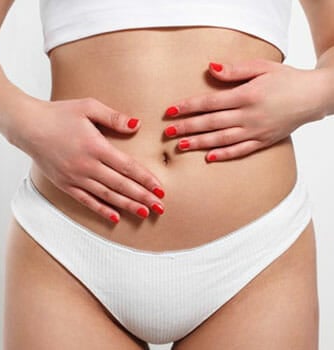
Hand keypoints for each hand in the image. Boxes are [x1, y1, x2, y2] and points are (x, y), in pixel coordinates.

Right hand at [10, 97, 165, 222]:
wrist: (27, 126)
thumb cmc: (59, 114)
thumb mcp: (88, 107)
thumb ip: (114, 117)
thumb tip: (137, 125)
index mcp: (96, 147)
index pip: (128, 167)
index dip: (146, 179)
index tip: (160, 189)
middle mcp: (87, 166)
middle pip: (121, 185)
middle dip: (143, 197)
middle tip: (160, 207)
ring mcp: (75, 177)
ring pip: (107, 196)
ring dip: (127, 205)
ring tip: (144, 213)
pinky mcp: (65, 185)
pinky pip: (86, 201)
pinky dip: (102, 210)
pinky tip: (115, 217)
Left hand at [163, 58, 326, 161]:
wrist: (314, 96)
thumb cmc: (286, 79)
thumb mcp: (262, 67)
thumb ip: (235, 70)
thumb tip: (210, 69)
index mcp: (246, 96)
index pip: (210, 102)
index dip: (188, 107)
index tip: (171, 111)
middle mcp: (248, 116)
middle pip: (211, 123)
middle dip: (187, 127)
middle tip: (167, 133)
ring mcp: (255, 131)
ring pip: (222, 139)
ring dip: (200, 143)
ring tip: (181, 147)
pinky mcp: (263, 141)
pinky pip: (241, 151)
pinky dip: (225, 155)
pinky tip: (210, 158)